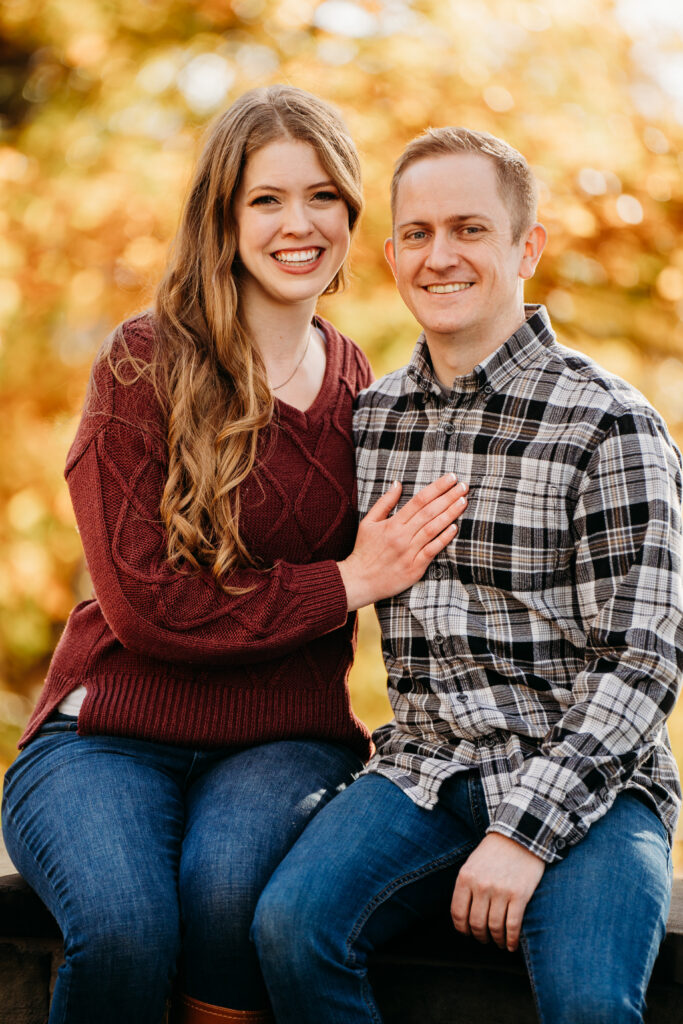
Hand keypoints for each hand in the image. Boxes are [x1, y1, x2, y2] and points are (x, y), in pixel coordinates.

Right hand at [338, 474, 467, 610]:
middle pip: (429, 512)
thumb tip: (398, 483)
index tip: (451, 478)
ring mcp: (410, 552)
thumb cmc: (364, 550)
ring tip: (463, 501)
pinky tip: (455, 528)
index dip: (437, 487)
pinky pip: (432, 550)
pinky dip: (444, 538)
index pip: (419, 500)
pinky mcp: (415, 567)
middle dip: (449, 497)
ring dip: (450, 514)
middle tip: (464, 485)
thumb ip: (384, 502)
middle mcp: (402, 536)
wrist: (359, 580)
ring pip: (433, 528)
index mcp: (392, 523)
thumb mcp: (368, 522)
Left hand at [451, 833, 545, 951]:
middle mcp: (481, 886)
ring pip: (494, 928)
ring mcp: (501, 891)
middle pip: (476, 924)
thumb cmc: (494, 852)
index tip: (467, 933)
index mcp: (466, 877)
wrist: (520, 836)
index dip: (462, 929)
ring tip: (499, 942)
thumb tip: (463, 916)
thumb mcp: (472, 864)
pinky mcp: (520, 895)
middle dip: (479, 936)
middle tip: (484, 939)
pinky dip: (511, 940)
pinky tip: (511, 945)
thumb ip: (466, 886)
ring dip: (496, 940)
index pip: (458, 913)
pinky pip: (513, 926)